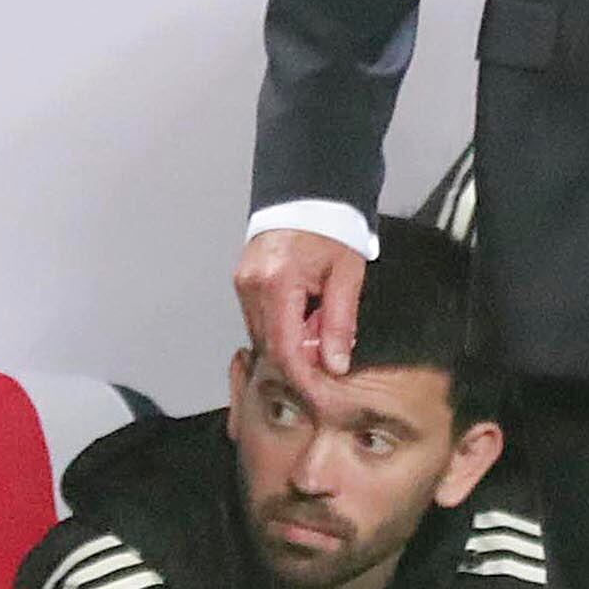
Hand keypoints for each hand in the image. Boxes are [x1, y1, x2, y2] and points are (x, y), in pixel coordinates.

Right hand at [235, 226, 367, 381]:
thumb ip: (339, 323)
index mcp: (277, 282)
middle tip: (329, 361)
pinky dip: (282, 328)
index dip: (301, 378)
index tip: (318, 394)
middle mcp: (252, 285)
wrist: (309, 195)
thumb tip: (335, 364)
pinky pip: (259, 319)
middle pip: (270, 346)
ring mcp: (242, 283)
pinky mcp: (243, 282)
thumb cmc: (331, 229)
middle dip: (299, 361)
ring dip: (291, 344)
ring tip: (320, 331)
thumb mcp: (346, 275)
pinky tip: (305, 319)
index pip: (284, 349)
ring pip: (263, 335)